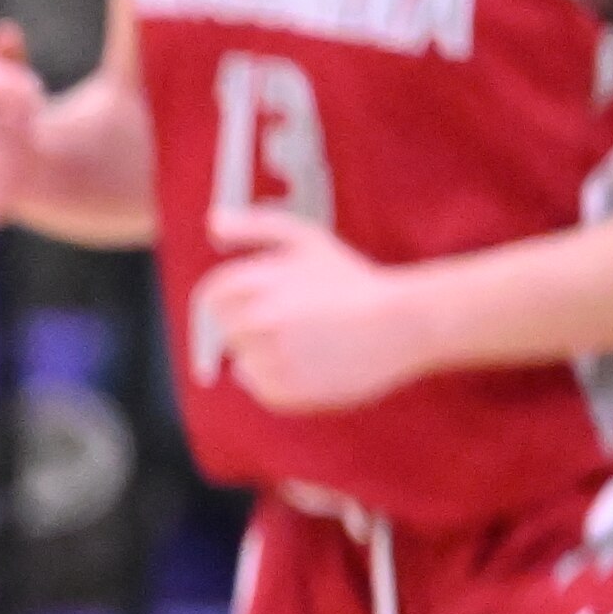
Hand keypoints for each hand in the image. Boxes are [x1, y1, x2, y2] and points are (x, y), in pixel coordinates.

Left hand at [193, 206, 435, 410]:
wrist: (402, 326)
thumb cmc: (353, 283)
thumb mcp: (307, 241)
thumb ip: (256, 227)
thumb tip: (214, 222)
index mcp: (252, 286)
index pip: (210, 299)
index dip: (230, 303)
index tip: (253, 306)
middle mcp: (255, 323)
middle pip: (225, 332)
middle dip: (250, 327)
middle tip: (294, 324)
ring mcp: (267, 359)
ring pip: (242, 361)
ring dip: (265, 355)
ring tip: (310, 344)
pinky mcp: (282, 392)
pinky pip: (261, 388)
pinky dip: (280, 381)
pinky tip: (315, 365)